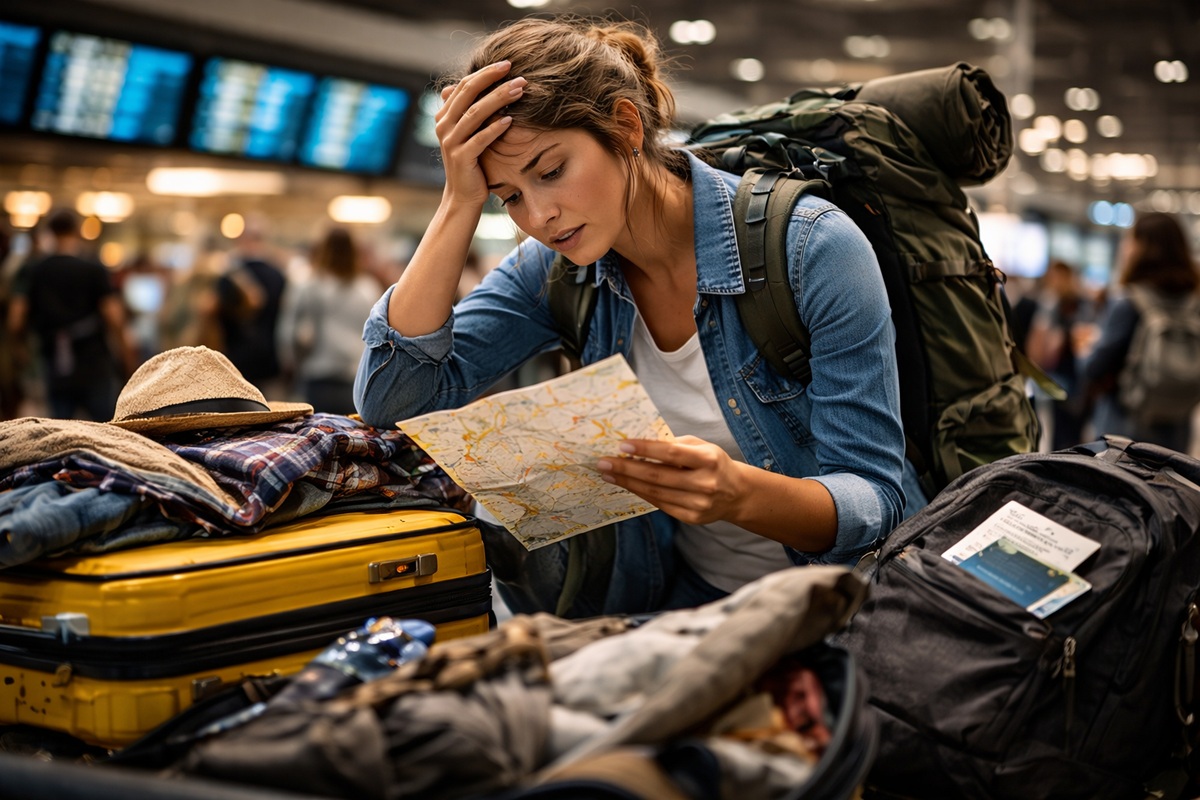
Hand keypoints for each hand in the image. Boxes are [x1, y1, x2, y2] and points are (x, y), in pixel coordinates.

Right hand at [434, 61, 526, 208]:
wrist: (462, 196)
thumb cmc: (472, 163)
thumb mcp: (470, 134)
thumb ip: (472, 111)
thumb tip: (482, 85)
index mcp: (444, 116)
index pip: (464, 86)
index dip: (484, 73)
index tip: (506, 64)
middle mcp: (444, 126)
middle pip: (468, 94)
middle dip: (492, 79)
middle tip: (514, 70)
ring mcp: (451, 142)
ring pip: (475, 113)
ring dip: (499, 99)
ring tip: (519, 90)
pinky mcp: (461, 158)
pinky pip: (480, 139)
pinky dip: (495, 128)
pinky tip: (510, 119)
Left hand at [595, 435, 747, 525]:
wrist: (737, 493)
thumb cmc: (713, 463)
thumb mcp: (701, 446)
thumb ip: (674, 444)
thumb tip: (639, 445)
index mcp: (709, 459)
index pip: (672, 453)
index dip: (646, 449)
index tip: (622, 445)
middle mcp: (705, 483)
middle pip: (658, 476)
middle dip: (627, 469)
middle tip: (604, 463)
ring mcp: (698, 503)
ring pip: (656, 493)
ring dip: (628, 483)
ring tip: (609, 475)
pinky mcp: (691, 517)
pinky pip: (660, 504)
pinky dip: (642, 493)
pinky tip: (627, 486)